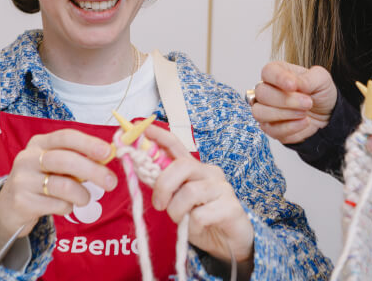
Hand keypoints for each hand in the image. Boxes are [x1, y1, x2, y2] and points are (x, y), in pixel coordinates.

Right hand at [0, 129, 116, 253]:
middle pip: (65, 160)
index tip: (108, 152)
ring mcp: (23, 180)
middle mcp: (28, 158)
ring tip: (85, 198)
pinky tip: (65, 206)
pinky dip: (68, 207)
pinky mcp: (22, 202)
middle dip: (93, 171)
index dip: (89, 143)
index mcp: (39, 143)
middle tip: (111, 182)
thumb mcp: (54, 165)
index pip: (66, 137)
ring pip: (63, 185)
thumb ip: (77, 159)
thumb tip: (109, 156)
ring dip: (82, 194)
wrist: (8, 207)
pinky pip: (56, 205)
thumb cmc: (41, 181)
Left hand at [145, 125, 254, 271]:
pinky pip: (201, 215)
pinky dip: (193, 226)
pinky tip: (200, 229)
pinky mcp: (231, 207)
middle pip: (182, 166)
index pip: (176, 145)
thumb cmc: (201, 219)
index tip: (142, 128)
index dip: (158, 135)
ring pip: (190, 192)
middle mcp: (209, 173)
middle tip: (159, 205)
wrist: (229, 244)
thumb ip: (165, 185)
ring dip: (178, 211)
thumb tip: (140, 168)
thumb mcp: (178, 202)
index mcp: (195, 168)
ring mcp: (222, 188)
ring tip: (183, 221)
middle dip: (164, 185)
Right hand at [250, 62, 337, 143]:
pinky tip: (304, 122)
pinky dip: (290, 127)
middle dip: (285, 100)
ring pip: (260, 112)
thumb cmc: (320, 93)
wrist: (327, 115)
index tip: (293, 85)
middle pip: (262, 93)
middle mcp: (267, 90)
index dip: (278, 79)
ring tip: (304, 113)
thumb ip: (307, 79)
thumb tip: (293, 83)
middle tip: (307, 102)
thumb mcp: (321, 79)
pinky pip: (271, 130)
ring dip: (285, 114)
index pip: (268, 72)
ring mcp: (266, 110)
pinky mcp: (271, 128)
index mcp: (277, 73)